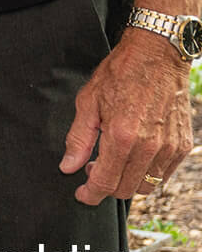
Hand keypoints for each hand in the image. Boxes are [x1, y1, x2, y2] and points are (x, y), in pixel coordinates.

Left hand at [59, 29, 193, 204]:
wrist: (157, 56)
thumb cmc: (120, 74)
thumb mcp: (88, 102)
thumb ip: (78, 139)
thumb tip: (68, 167)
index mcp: (123, 137)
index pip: (106, 182)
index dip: (90, 194)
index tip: (81, 195)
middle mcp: (150, 147)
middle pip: (126, 189)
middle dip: (106, 186)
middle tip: (93, 169)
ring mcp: (170, 147)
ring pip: (147, 185)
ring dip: (127, 181)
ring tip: (113, 161)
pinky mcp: (182, 145)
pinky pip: (164, 174)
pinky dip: (146, 172)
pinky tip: (133, 155)